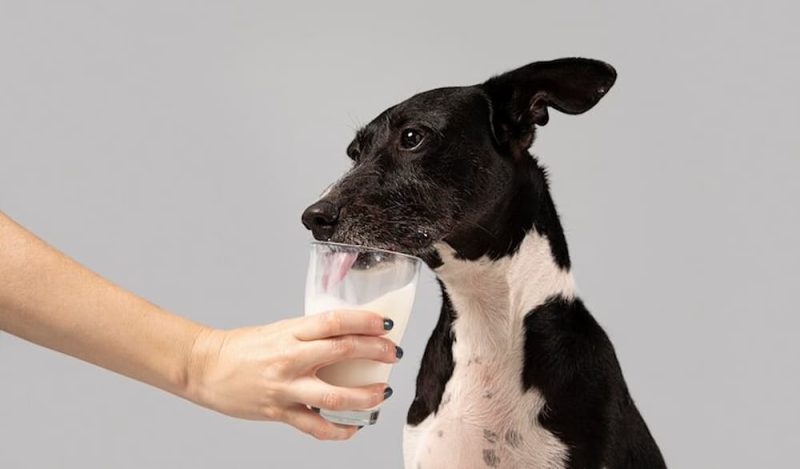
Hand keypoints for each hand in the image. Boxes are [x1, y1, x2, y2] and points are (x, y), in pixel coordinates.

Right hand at [185, 310, 398, 439]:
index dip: (365, 321)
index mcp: (290, 331)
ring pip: (336, 396)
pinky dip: (340, 430)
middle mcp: (290, 357)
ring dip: (367, 396)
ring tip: (383, 393)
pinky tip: (355, 427)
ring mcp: (285, 387)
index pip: (335, 321)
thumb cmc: (243, 347)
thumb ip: (309, 333)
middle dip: (376, 352)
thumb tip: (346, 335)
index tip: (386, 323)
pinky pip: (316, 426)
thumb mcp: (279, 329)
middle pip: (343, 351)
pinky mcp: (279, 411)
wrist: (205, 367)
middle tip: (393, 354)